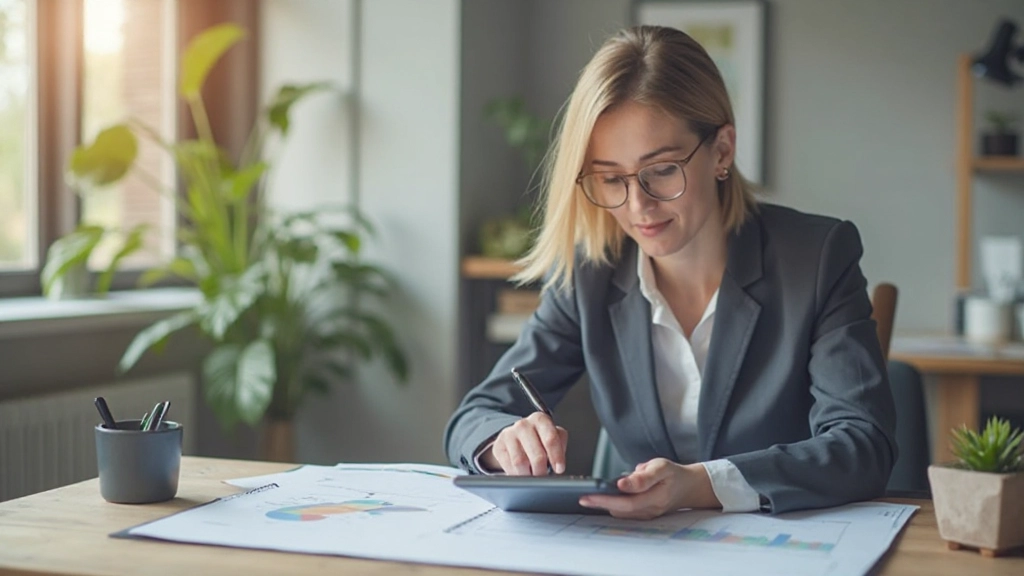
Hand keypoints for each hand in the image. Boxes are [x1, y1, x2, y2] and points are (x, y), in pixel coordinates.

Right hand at [481, 412, 567, 474]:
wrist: (518, 437)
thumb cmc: (540, 439)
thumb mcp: (554, 438)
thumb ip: (560, 447)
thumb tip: (559, 465)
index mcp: (540, 419)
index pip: (550, 439)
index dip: (557, 457)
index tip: (559, 469)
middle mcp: (523, 424)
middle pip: (537, 455)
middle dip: (542, 470)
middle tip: (544, 476)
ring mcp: (509, 434)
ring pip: (521, 462)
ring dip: (529, 474)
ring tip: (533, 475)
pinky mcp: (498, 446)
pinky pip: (509, 466)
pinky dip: (517, 474)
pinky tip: (521, 472)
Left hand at [579, 458, 720, 518]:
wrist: (689, 487)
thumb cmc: (673, 474)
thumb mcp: (660, 467)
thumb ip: (643, 477)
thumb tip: (622, 484)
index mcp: (656, 497)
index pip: (626, 502)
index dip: (606, 500)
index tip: (589, 495)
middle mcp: (651, 510)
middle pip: (621, 510)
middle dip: (600, 504)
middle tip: (582, 498)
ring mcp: (648, 515)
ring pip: (622, 513)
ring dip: (605, 506)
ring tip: (588, 497)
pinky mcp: (645, 515)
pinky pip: (626, 513)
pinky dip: (613, 506)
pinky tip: (603, 499)